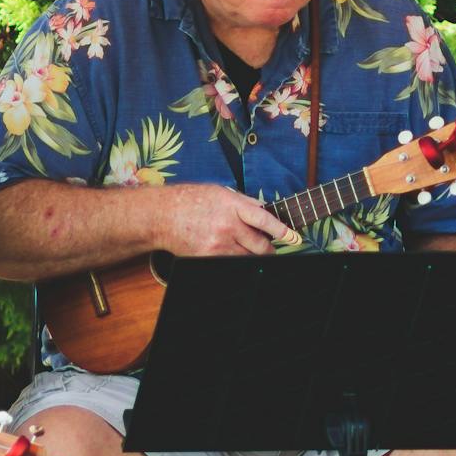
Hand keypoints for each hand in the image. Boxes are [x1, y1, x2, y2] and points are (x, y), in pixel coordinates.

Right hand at [162, 184, 296, 255]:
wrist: (161, 216)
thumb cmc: (189, 200)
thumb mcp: (220, 192)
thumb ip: (243, 202)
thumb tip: (264, 211)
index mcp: (232, 206)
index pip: (263, 220)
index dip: (282, 230)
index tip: (294, 238)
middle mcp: (227, 226)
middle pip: (260, 245)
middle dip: (269, 249)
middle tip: (270, 248)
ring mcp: (217, 244)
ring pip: (247, 257)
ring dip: (252, 255)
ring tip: (245, 247)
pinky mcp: (208, 257)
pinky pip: (230, 262)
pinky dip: (234, 259)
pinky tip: (228, 250)